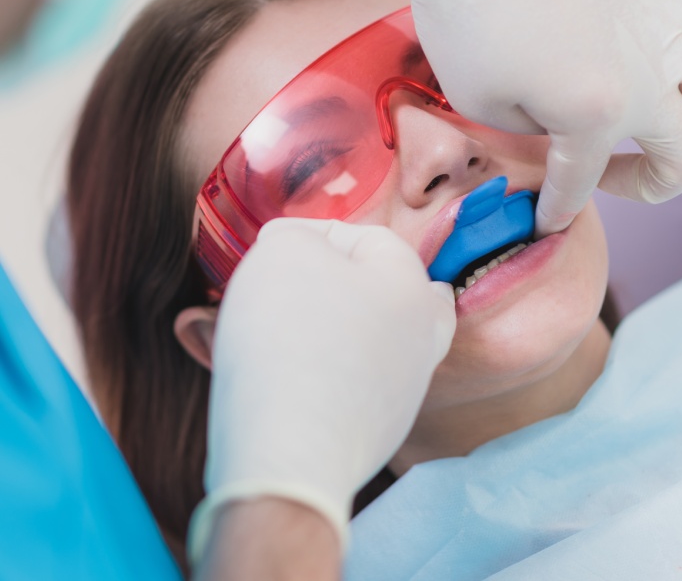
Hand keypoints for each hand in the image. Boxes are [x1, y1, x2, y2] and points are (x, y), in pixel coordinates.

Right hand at [188, 218, 455, 564]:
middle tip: (278, 292)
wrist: (290, 454)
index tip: (266, 252)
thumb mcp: (284, 250)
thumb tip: (297, 249)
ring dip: (305, 332)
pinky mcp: (374, 433)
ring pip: (355, 343)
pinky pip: (338, 388)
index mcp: (413, 286)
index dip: (309, 235)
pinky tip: (264, 378)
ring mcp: (401, 391)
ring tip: (253, 335)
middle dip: (321, 288)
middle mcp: (421, 338)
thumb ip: (294, 236)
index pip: (365, 238)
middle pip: (376, 294)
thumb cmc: (291, 338)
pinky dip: (306, 376)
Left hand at [307, 0, 681, 234]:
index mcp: (597, 113)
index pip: (583, 182)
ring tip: (648, 117)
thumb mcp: (480, 101)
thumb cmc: (464, 12)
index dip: (559, 209)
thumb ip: (532, 132)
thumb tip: (556, 128)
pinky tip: (653, 55)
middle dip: (652, 185)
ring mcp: (661, 23)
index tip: (545, 222)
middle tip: (611, 179)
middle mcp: (647, 74)